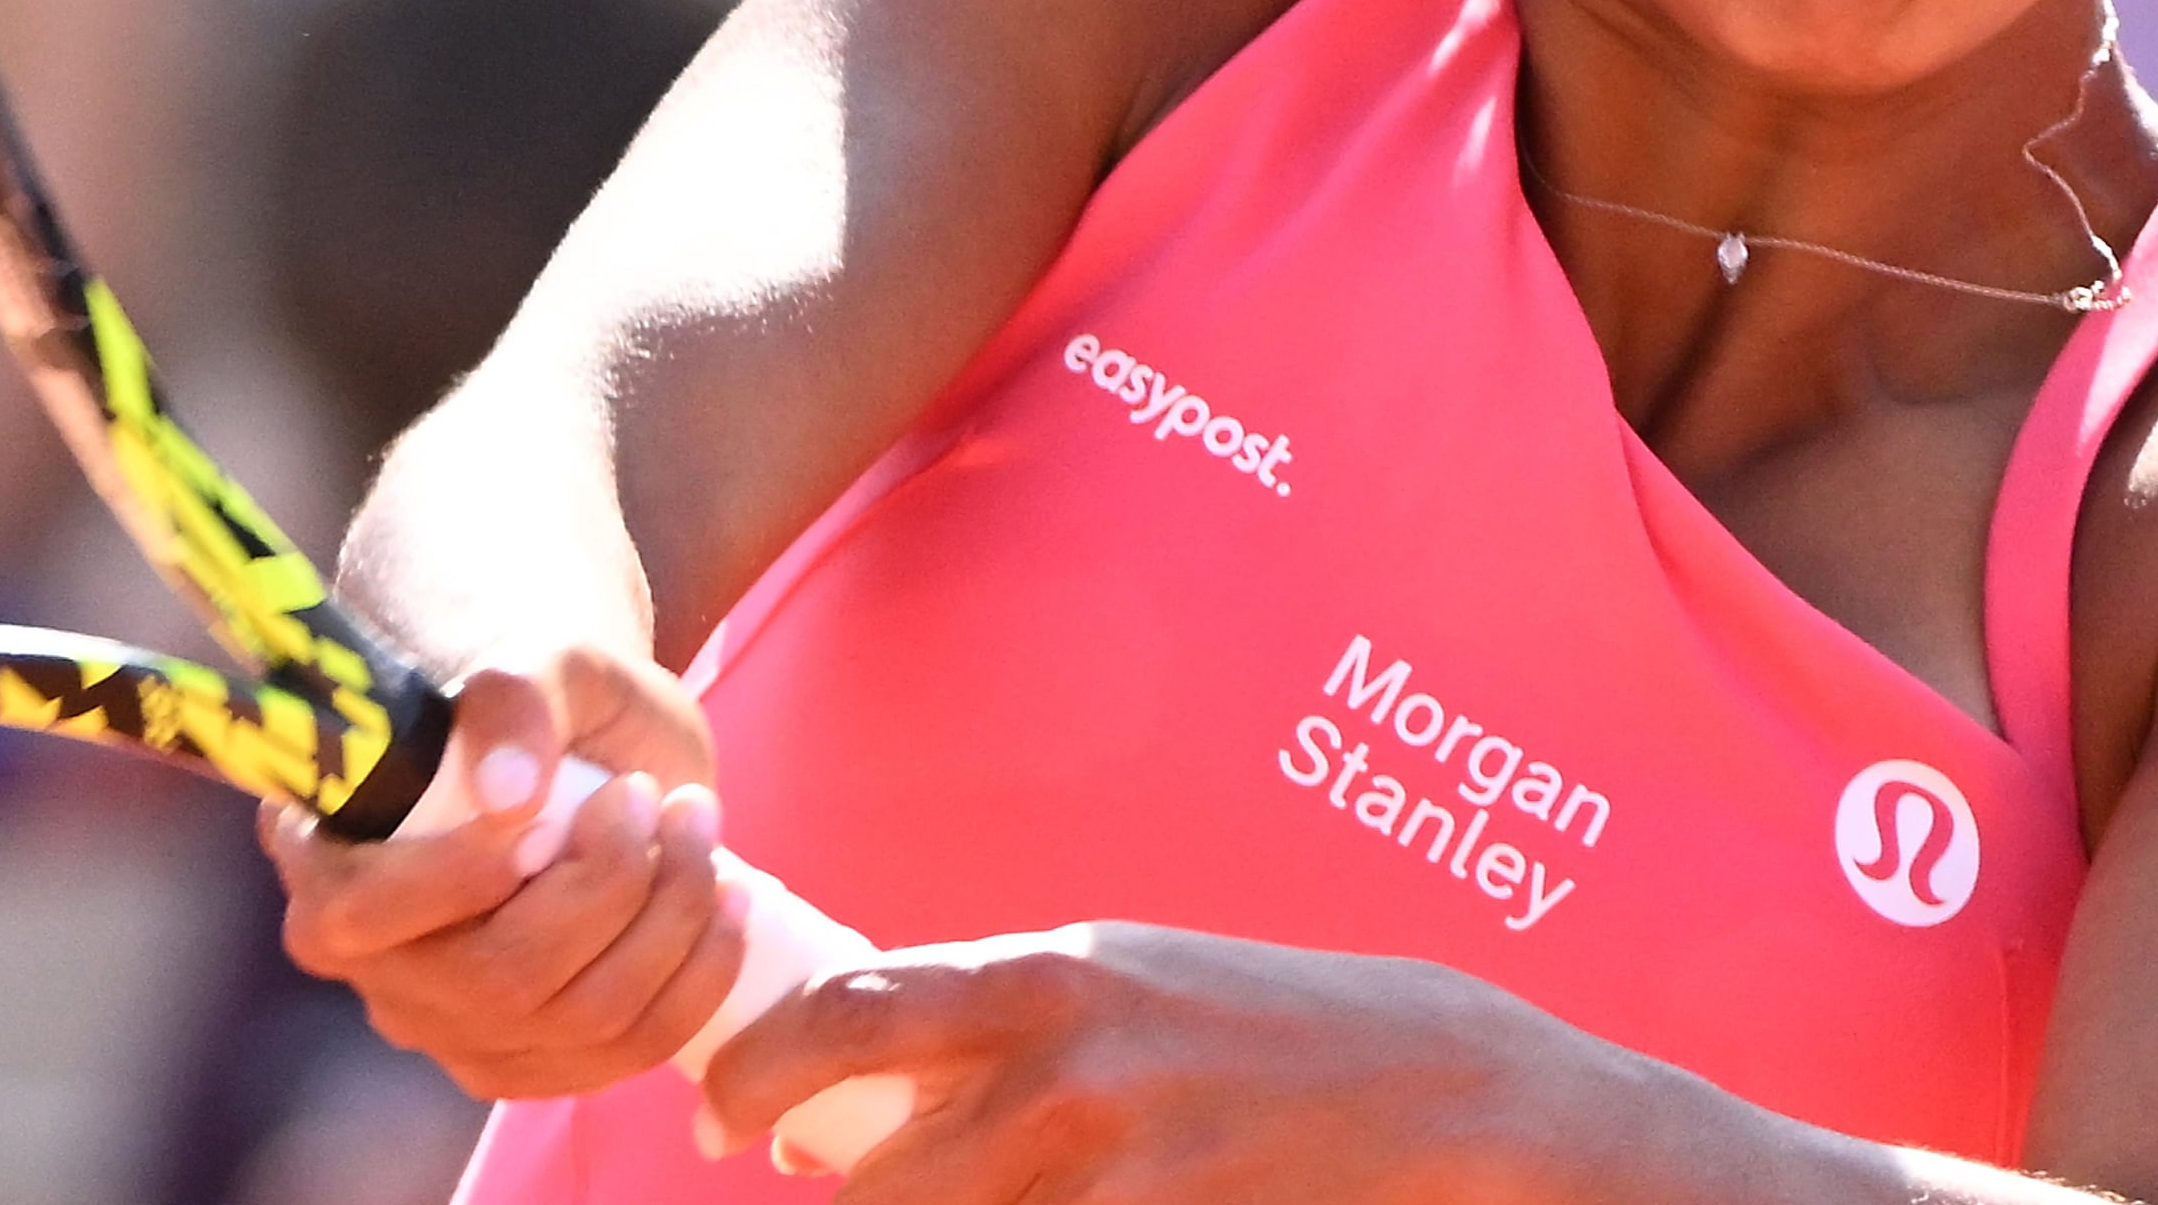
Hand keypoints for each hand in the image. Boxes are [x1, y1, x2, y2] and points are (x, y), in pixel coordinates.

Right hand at [267, 645, 747, 1099]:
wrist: (582, 749)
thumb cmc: (538, 703)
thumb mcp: (530, 663)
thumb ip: (512, 699)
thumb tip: (508, 788)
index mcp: (327, 869)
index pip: (362, 914)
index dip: (461, 874)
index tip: (553, 804)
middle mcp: (378, 973)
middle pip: (497, 978)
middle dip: (605, 886)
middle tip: (653, 795)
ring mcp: (458, 1032)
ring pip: (580, 1019)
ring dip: (669, 920)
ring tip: (700, 821)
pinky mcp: (539, 1063)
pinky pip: (631, 1051)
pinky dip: (699, 975)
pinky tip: (729, 898)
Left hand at [702, 924, 1589, 1199]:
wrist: (1437, 1089)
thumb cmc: (1262, 1026)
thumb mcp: (1122, 981)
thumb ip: (996, 1020)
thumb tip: (857, 1084)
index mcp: (1048, 975)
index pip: (846, 1014)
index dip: (759, 1069)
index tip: (720, 1116)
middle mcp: (1068, 1067)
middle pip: (883, 1177)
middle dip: (856, 1197)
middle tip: (839, 1183)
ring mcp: (1117, 1165)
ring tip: (984, 1192)